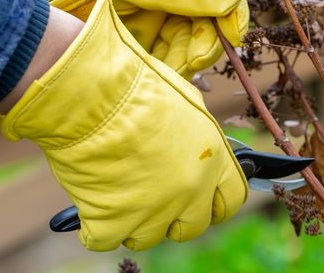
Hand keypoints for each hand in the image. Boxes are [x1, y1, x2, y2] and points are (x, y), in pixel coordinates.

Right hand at [0, 0, 247, 250]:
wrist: (93, 94)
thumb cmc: (136, 84)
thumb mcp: (186, 101)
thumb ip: (196, 134)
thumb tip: (195, 147)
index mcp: (212, 157)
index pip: (232, 199)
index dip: (215, 203)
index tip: (202, 202)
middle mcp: (191, 189)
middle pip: (192, 226)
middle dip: (175, 216)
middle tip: (151, 197)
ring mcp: (154, 209)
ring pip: (148, 236)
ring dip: (133, 220)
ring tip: (116, 189)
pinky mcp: (114, 221)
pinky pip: (105, 239)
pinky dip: (96, 225)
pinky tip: (91, 198)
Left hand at [0, 0, 248, 77]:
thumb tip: (238, 16)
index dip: (230, 20)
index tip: (230, 41)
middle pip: (204, 26)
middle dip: (200, 46)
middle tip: (189, 63)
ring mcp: (153, 10)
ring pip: (181, 45)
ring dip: (180, 60)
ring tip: (169, 71)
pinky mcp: (132, 31)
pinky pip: (157, 55)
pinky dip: (160, 66)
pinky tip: (155, 73)